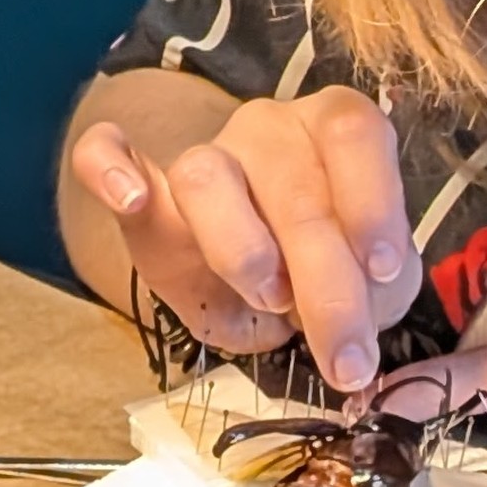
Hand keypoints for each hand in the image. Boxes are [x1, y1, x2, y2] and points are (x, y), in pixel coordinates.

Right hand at [68, 85, 419, 388]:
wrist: (265, 286)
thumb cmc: (329, 269)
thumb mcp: (369, 282)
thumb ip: (373, 285)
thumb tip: (368, 312)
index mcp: (335, 131)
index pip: (354, 135)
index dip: (372, 202)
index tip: (384, 270)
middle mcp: (272, 129)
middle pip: (292, 189)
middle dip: (325, 283)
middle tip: (345, 357)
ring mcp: (206, 154)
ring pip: (204, 178)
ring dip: (242, 252)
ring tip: (270, 301)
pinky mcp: (145, 191)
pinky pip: (103, 152)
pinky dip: (107, 167)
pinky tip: (129, 198)